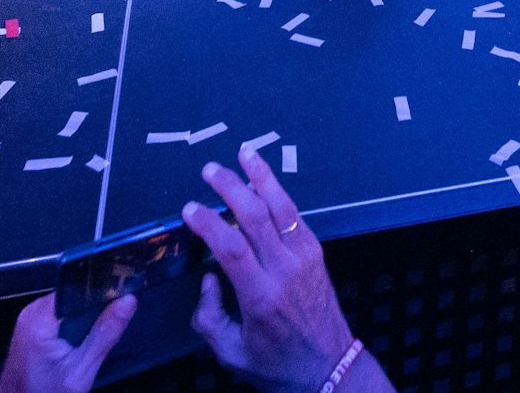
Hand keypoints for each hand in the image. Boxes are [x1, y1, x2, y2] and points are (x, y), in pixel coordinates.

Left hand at [0, 293, 134, 392]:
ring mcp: (29, 320)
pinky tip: (84, 341)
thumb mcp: (80, 372)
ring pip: (68, 305)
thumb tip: (128, 301)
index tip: (124, 293)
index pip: (77, 287)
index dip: (102, 288)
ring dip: (85, 317)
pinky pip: (59, 316)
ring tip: (103, 331)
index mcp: (40, 318)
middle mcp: (31, 312)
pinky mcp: (31, 328)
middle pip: (73, 296)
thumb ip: (103, 336)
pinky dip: (73, 325)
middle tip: (118, 317)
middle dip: (95, 306)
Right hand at [184, 149, 354, 392]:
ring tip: (243, 152)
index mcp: (261, 297)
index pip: (231, 248)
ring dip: (260, 177)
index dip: (209, 223)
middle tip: (209, 170)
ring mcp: (304, 258)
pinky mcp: (316, 252)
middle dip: (230, 187)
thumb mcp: (231, 354)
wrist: (330, 366)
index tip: (189, 208)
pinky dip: (278, 192)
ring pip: (281, 207)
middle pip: (256, 217)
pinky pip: (295, 214)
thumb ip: (208, 318)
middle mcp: (284, 271)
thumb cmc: (276, 364)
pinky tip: (262, 178)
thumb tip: (208, 278)